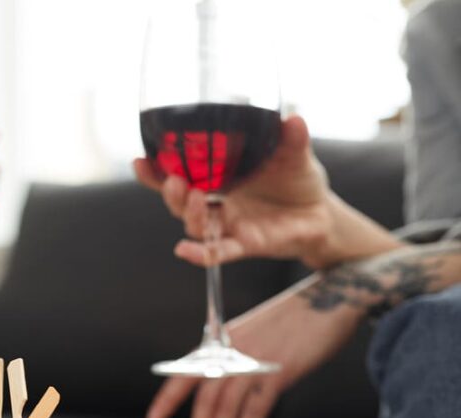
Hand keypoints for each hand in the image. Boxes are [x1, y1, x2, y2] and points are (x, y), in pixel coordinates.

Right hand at [134, 115, 343, 268]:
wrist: (322, 214)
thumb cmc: (298, 181)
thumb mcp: (294, 155)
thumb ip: (291, 139)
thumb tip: (292, 118)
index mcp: (219, 179)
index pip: (180, 176)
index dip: (157, 172)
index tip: (141, 161)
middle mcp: (217, 204)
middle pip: (180, 203)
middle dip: (170, 193)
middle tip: (174, 180)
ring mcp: (229, 226)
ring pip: (196, 225)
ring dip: (190, 214)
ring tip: (196, 197)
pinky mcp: (245, 245)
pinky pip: (217, 253)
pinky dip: (200, 254)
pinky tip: (184, 251)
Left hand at [145, 279, 360, 417]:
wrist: (330, 299)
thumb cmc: (292, 318)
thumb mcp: (252, 333)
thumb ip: (234, 357)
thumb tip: (222, 388)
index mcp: (221, 341)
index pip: (186, 373)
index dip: (167, 398)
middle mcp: (232, 352)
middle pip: (205, 397)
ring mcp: (255, 362)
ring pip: (227, 407)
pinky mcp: (279, 373)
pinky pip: (256, 410)